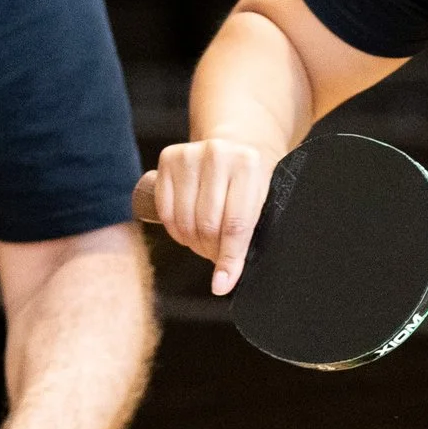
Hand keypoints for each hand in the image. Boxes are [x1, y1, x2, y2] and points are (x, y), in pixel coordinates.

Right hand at [134, 138, 275, 294]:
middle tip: (216, 254)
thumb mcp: (262, 203)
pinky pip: (165, 210)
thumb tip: (223, 282)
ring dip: (192, 242)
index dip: (228, 259)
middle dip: (210, 250)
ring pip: (184, 220)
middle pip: (207, 225)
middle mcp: (219, 155)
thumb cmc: (251, 181)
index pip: (236, 224)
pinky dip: (174, 229)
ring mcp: (191, 154)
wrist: (236, 144)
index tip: (222, 284)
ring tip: (204, 240)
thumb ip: (247, 238)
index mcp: (250, 165)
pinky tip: (186, 229)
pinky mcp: (169, 158)